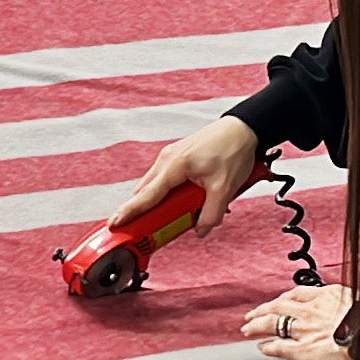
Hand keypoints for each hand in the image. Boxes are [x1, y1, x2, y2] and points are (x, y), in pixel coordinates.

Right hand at [110, 115, 258, 232]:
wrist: (243, 128)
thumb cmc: (233, 149)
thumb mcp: (225, 187)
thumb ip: (211, 213)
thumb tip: (200, 230)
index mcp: (175, 165)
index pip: (147, 195)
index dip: (130, 211)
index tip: (116, 223)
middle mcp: (167, 159)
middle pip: (146, 193)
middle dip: (144, 213)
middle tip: (145, 232)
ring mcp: (170, 157)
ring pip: (155, 187)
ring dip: (160, 204)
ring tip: (172, 218)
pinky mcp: (177, 158)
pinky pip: (165, 181)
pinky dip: (169, 194)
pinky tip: (185, 202)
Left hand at [243, 285, 355, 359]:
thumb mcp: (359, 300)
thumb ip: (346, 303)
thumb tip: (348, 306)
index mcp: (325, 295)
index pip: (298, 293)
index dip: (284, 298)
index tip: (279, 301)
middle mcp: (310, 310)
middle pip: (279, 305)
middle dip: (263, 309)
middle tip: (252, 314)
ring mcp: (304, 329)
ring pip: (273, 322)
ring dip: (257, 325)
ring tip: (248, 328)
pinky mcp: (302, 349)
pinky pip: (279, 346)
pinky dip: (269, 347)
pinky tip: (262, 347)